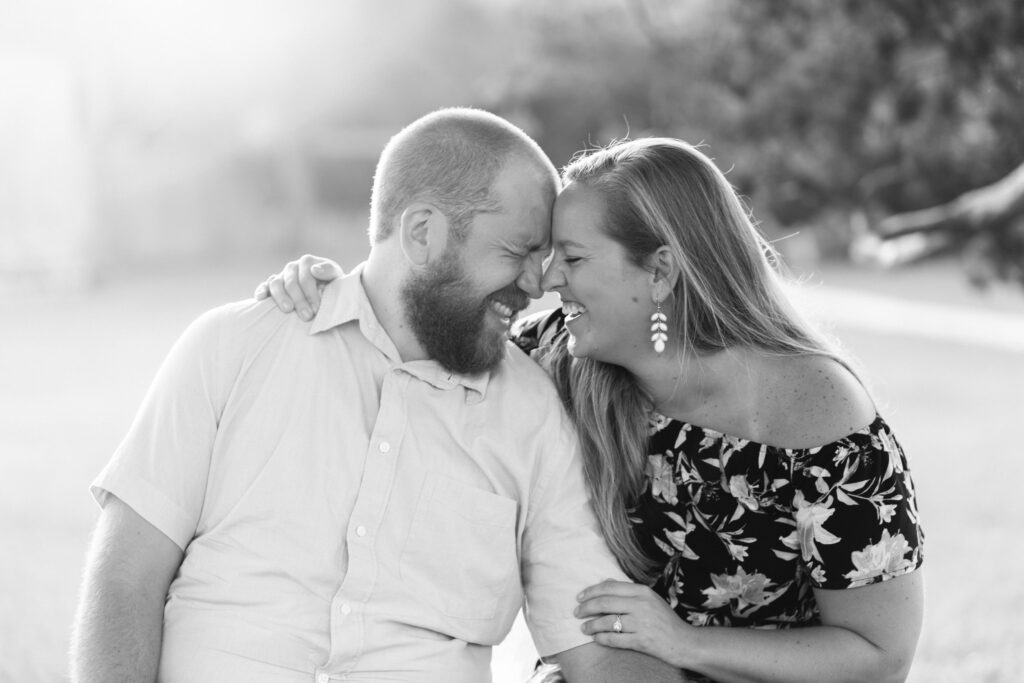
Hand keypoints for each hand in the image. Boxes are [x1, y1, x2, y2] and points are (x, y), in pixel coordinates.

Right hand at [253, 254, 342, 320]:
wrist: (326, 292)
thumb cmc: (332, 285)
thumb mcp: (336, 276)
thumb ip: (329, 271)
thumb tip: (314, 270)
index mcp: (307, 262)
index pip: (306, 277)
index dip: (311, 293)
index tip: (317, 309)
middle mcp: (292, 267)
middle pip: (291, 282)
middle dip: (299, 300)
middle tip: (307, 316)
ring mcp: (281, 275)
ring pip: (276, 283)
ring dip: (281, 297)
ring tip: (288, 310)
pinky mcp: (271, 285)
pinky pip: (264, 286)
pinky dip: (261, 291)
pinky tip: (261, 299)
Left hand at [575, 579, 692, 668]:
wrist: (684, 642)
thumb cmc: (665, 619)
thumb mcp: (650, 599)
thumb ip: (628, 590)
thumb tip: (604, 582)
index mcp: (643, 591)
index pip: (610, 587)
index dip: (591, 591)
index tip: (580, 597)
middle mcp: (641, 605)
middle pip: (604, 603)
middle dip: (586, 608)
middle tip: (577, 612)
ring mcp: (641, 623)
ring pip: (607, 622)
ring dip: (591, 625)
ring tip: (584, 627)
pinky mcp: (642, 641)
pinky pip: (615, 639)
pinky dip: (602, 638)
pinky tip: (596, 638)